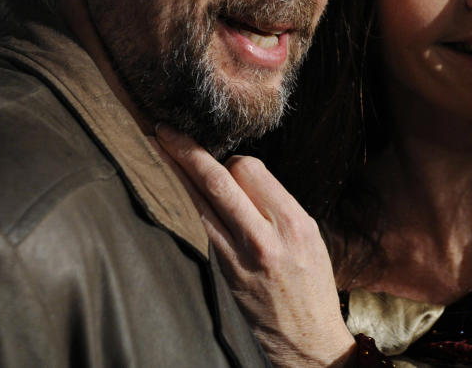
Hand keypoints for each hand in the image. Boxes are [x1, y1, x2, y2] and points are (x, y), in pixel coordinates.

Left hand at [154, 126, 356, 367]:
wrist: (309, 343)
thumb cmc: (312, 287)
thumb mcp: (309, 238)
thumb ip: (276, 207)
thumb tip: (242, 178)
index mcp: (293, 221)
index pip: (250, 169)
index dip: (233, 161)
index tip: (226, 163)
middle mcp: (266, 237)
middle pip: (217, 179)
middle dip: (187, 149)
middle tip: (164, 129)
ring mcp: (239, 257)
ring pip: (200, 200)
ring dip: (176, 172)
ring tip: (158, 148)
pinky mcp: (223, 273)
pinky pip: (201, 226)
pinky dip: (187, 203)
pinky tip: (176, 190)